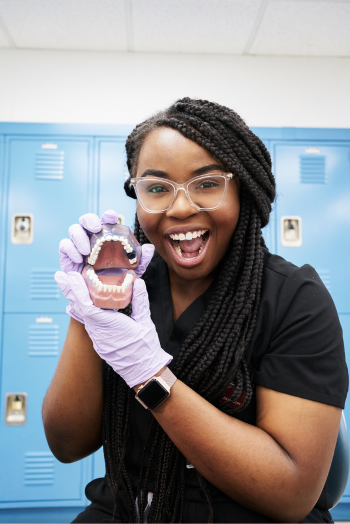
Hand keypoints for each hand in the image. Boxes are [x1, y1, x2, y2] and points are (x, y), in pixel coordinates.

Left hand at [55, 272, 171, 387]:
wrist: (143, 372)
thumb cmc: (146, 349)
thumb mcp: (145, 322)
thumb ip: (140, 301)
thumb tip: (139, 283)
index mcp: (110, 326)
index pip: (87, 307)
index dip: (78, 292)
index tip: (72, 278)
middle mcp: (99, 333)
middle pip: (80, 310)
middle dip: (70, 292)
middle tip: (61, 277)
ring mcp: (98, 340)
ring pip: (83, 317)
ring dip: (76, 300)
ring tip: (69, 286)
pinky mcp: (99, 344)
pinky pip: (88, 324)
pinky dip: (82, 311)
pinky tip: (79, 304)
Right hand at [57, 210, 154, 322]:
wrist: (100, 299)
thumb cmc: (116, 280)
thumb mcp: (133, 271)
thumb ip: (141, 260)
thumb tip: (149, 248)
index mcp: (107, 237)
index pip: (106, 220)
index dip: (108, 215)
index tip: (111, 217)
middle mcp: (92, 238)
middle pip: (86, 220)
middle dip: (90, 220)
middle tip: (96, 228)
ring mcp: (79, 246)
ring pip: (74, 230)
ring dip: (79, 236)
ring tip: (87, 251)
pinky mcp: (68, 256)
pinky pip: (64, 246)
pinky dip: (69, 249)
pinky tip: (78, 258)